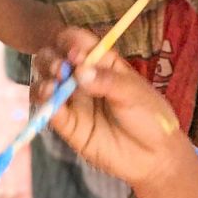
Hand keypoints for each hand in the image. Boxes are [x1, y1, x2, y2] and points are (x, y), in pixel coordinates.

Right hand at [33, 27, 186, 186]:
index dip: (71, 42)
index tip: (75, 53)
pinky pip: (49, 110)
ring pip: (46, 81)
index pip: (78, 42)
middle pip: (55, 58)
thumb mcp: (133, 93)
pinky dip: (44, 102)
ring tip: (55, 84)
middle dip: (52, 58)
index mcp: (101, 62)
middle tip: (62, 69)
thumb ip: (107, 81)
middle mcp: (82, 78)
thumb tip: (80, 71)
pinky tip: (50, 99)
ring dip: (44, 78)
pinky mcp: (68, 125)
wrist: (153, 155)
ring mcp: (74, 101)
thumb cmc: (149, 116)